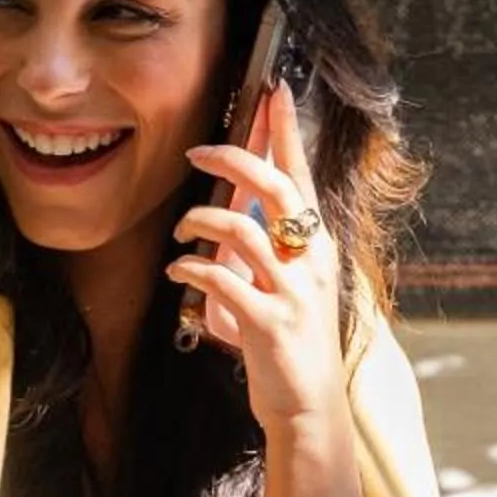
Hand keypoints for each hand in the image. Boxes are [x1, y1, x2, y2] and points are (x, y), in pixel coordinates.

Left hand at [164, 84, 348, 440]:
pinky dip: (191, 269)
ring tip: (181, 233)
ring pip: (239, 229)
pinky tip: (180, 271)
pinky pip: (220, 279)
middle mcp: (310, 261)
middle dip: (232, 158)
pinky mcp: (268, 323)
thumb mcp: (283, 291)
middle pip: (273, 187)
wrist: (309, 407)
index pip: (302, 175)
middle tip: (195, 150)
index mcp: (315, 246)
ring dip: (199, 222)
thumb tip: (226, 224)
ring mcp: (292, 291)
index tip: (275, 89)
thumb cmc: (292, 348)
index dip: (287, 131)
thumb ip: (259, 256)